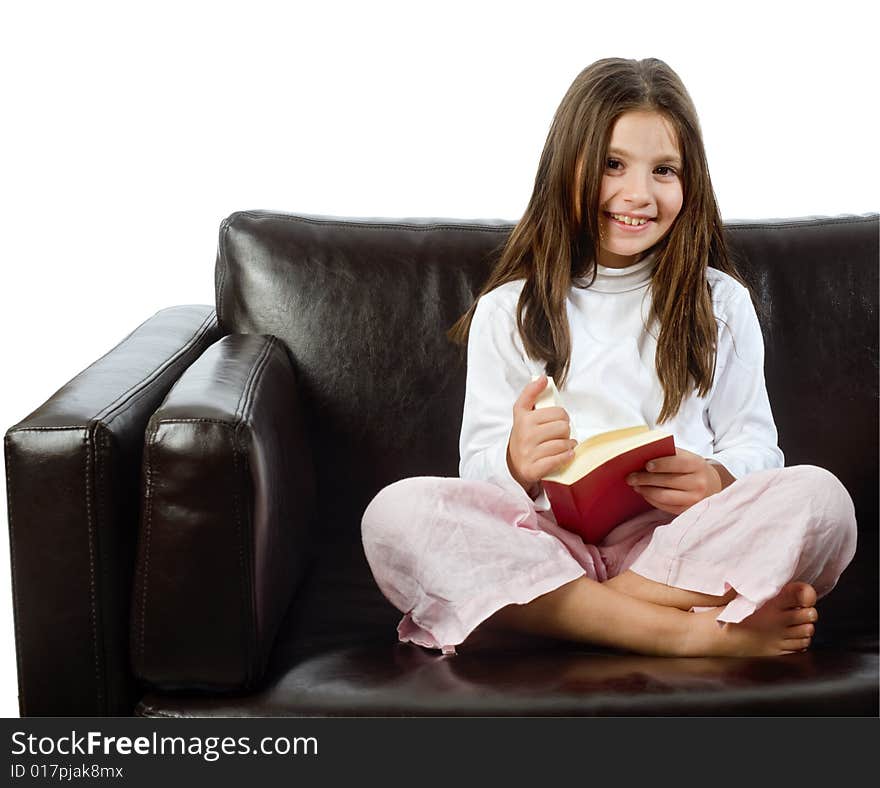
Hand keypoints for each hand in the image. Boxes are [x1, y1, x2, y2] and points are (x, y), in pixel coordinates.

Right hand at [507, 376, 577, 491]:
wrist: (513, 464)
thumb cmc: (524, 436)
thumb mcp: (522, 413)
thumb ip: (531, 393)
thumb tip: (543, 378)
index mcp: (522, 417)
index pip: (557, 411)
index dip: (561, 415)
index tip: (557, 418)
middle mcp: (524, 434)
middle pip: (563, 426)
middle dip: (565, 430)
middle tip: (560, 433)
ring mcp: (528, 452)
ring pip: (563, 443)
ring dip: (568, 444)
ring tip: (564, 445)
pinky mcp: (533, 469)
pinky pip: (559, 459)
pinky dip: (567, 456)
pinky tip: (566, 454)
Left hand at [625, 447, 723, 515]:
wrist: (711, 484)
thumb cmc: (691, 467)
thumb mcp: (686, 457)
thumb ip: (668, 454)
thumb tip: (642, 454)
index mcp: (697, 464)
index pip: (678, 463)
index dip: (661, 464)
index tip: (646, 465)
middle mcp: (698, 483)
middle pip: (668, 481)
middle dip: (646, 479)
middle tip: (630, 477)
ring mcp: (694, 499)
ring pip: (665, 496)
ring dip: (646, 491)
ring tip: (635, 486)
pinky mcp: (687, 510)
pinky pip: (665, 506)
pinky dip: (652, 500)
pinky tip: (644, 493)